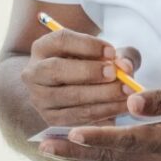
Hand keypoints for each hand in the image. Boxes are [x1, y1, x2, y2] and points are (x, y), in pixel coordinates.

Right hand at [22, 26, 140, 125]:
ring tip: (126, 92)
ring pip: (70, 96)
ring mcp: (40, 98)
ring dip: (102, 95)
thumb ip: (119, 55)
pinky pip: (78, 117)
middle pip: (57, 70)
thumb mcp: (102, 54)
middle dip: (89, 71)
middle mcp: (34, 72)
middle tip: (116, 74)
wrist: (68, 89)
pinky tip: (122, 107)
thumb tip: (126, 66)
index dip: (87, 45)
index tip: (112, 51)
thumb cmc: (89, 65)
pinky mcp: (51, 120)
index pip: (61, 40)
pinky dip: (103, 112)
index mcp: (42, 47)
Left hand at [39, 79, 160, 160]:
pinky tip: (77, 147)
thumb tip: (131, 102)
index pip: (127, 140)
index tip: (72, 132)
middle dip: (76, 151)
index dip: (99, 136)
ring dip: (81, 154)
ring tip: (52, 146)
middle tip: (45, 144)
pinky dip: (97, 154)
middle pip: (112, 157)